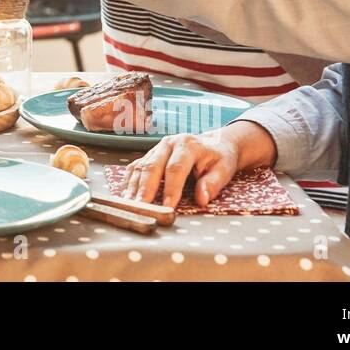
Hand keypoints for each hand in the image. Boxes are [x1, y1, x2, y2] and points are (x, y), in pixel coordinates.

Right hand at [120, 121, 276, 207]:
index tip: (168, 206)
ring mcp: (157, 148)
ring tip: (129, 204)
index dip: (171, 188)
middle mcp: (169, 143)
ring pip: (140, 166)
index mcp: (188, 145)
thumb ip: (213, 184)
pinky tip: (125, 194)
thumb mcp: (224, 170)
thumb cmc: (219, 158)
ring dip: (133, 187)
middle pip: (152, 166)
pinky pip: (135, 166)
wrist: (216, 142)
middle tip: (141, 207)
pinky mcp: (150, 154)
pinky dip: (128, 181)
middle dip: (145, 189)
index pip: (176, 168)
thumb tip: (201, 199)